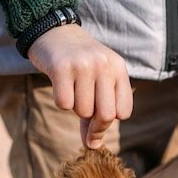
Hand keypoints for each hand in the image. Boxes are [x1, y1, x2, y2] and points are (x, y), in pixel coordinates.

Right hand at [28, 24, 132, 147]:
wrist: (54, 31)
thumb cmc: (81, 65)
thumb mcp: (98, 83)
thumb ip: (98, 115)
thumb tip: (92, 146)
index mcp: (119, 69)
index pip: (123, 113)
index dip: (109, 120)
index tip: (98, 115)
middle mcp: (104, 65)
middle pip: (106, 116)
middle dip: (94, 124)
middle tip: (84, 114)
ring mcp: (83, 65)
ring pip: (83, 111)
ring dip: (75, 108)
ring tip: (73, 89)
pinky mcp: (61, 67)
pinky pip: (64, 104)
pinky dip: (61, 102)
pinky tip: (60, 85)